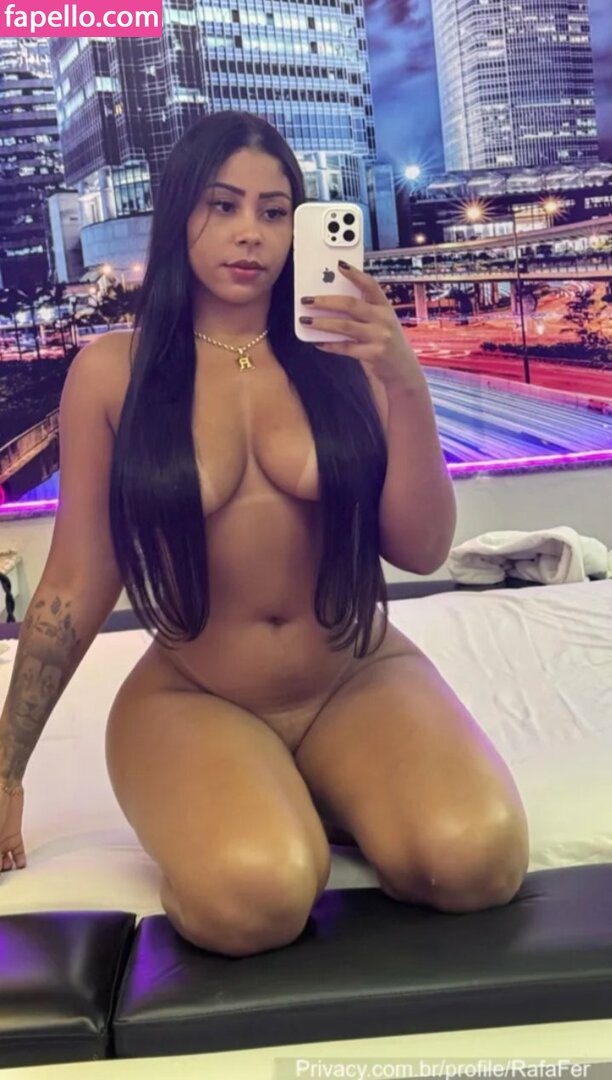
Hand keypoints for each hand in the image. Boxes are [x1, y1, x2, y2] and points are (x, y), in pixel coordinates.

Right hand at [0, 786, 25, 871]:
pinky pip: (17, 852)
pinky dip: (19, 860)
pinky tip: (20, 865)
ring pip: (4, 860)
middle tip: (2, 874)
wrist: (5, 786)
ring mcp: (2, 840)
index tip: (1, 878)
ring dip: (6, 867)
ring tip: (8, 869)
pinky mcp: (14, 836)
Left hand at [299, 260, 421, 387]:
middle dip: (326, 301)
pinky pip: (346, 348)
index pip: (370, 285)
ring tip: (306, 321)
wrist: (404, 372)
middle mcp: (384, 319)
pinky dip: (330, 345)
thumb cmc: (388, 343)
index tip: (339, 265)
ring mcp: (380, 337)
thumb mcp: (382, 323)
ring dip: (322, 323)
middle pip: (351, 304)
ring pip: (345, 326)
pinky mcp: (374, 354)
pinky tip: (318, 343)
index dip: (355, 274)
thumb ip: (364, 313)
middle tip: (307, 300)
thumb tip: (331, 303)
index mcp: (385, 307)